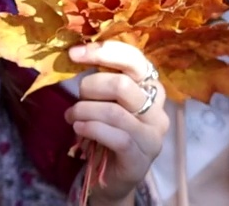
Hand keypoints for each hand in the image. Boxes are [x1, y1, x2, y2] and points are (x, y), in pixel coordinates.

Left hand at [66, 41, 167, 204]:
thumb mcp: (106, 100)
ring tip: (71, 116)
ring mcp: (152, 137)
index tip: (75, 54)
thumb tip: (77, 53)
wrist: (111, 176)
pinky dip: (91, 129)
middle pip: (122, 85)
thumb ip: (102, 79)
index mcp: (151, 89)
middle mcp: (157, 111)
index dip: (104, 52)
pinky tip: (78, 128)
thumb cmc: (108, 130)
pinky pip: (115, 137)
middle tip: (77, 97)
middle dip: (90, 87)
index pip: (135, 60)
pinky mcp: (140, 159)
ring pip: (115, 112)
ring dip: (84, 111)